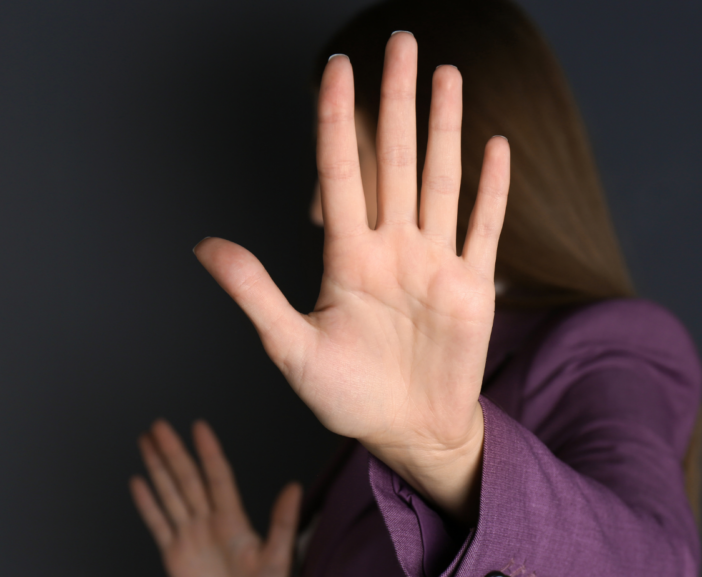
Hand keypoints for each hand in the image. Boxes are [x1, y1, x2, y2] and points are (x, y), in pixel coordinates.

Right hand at [130, 420, 301, 576]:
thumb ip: (282, 523)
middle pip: (188, 479)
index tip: (199, 427)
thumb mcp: (277, 558)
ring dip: (157, 468)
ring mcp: (190, 537)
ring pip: (170, 494)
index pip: (218, 477)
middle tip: (159, 426)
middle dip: (174, 452)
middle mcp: (209, 522)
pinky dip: (146, 504)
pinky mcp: (174, 554)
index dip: (208, 452)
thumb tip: (294, 488)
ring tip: (147, 442)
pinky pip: (157, 524)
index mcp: (234, 521)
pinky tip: (138, 483)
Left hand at [194, 33, 508, 522]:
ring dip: (447, 128)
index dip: (338, 120)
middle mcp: (393, 249)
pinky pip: (484, 228)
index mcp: (348, 258)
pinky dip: (493, 189)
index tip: (336, 68)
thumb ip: (255, 293)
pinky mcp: (473, 287)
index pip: (341, 173)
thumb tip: (204, 245)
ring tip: (447, 75)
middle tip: (400, 42)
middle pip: (396, 160)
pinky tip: (496, 146)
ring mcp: (435, 263)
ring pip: (442, 180)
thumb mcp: (291, 348)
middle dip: (397, 101)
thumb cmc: (348, 397)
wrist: (407, 432)